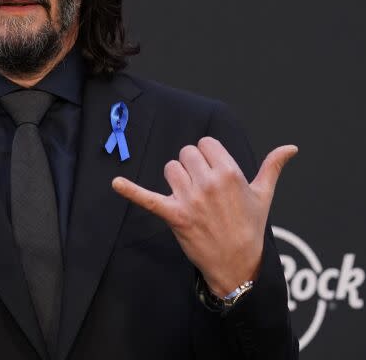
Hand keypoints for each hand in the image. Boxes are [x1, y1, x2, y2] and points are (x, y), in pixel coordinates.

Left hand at [111, 137, 296, 295]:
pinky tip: (116, 183)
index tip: (213, 170)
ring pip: (171, 168)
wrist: (238, 264)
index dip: (208, 156)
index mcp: (230, 172)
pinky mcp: (173, 215)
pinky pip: (147, 198)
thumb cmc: (250, 227)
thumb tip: (290, 148)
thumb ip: (272, 167)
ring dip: (176, 179)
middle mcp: (208, 182)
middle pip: (186, 153)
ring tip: (190, 196)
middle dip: (192, 166)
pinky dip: (130, 190)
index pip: (205, 143)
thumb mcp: (263, 195)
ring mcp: (190, 199)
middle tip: (202, 187)